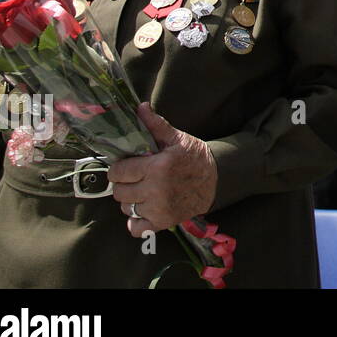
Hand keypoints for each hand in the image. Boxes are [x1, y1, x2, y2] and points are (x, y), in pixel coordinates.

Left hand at [109, 102, 217, 237]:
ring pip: (126, 208)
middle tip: (134, 179)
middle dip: (123, 184)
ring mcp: (159, 208)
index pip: (118, 172)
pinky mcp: (163, 222)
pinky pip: (136, 228)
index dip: (118, 168)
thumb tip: (140, 107)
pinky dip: (136, 222)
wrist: (218, 180)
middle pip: (119, 192)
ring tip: (142, 192)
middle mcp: (155, 189)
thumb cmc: (195, 158)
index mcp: (156, 166)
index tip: (126, 166)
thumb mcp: (178, 139)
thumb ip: (156, 125)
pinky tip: (144, 210)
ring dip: (130, 201)